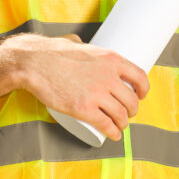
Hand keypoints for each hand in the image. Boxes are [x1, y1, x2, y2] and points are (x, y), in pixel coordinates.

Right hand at [6, 33, 149, 140]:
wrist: (34, 63)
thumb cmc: (53, 52)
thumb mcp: (79, 44)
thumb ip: (84, 45)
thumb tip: (79, 43)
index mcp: (111, 59)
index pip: (139, 76)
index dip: (143, 89)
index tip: (141, 95)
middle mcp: (109, 77)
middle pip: (131, 99)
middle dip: (132, 110)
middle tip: (127, 113)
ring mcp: (97, 94)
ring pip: (120, 114)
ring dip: (123, 123)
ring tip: (120, 125)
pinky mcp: (84, 109)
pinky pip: (106, 124)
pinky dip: (113, 132)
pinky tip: (114, 135)